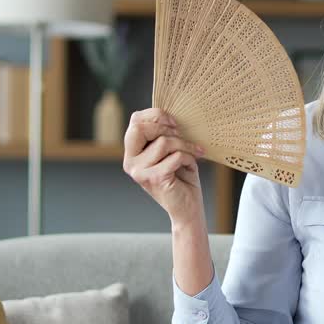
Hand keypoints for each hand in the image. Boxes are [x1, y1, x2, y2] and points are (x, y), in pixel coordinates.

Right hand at [123, 108, 205, 224]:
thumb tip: (169, 116)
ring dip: (185, 145)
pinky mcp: (155, 178)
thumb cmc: (181, 177)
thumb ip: (163, 135)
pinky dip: (188, 157)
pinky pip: (175, 156)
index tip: (174, 123)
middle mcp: (130, 162)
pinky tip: (190, 165)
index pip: (135, 121)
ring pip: (164, 142)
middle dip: (166, 127)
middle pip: (140, 127)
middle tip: (182, 136)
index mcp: (132, 152)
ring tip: (193, 153)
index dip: (156, 114)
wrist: (188, 208)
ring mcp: (140, 171)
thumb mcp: (170, 151)